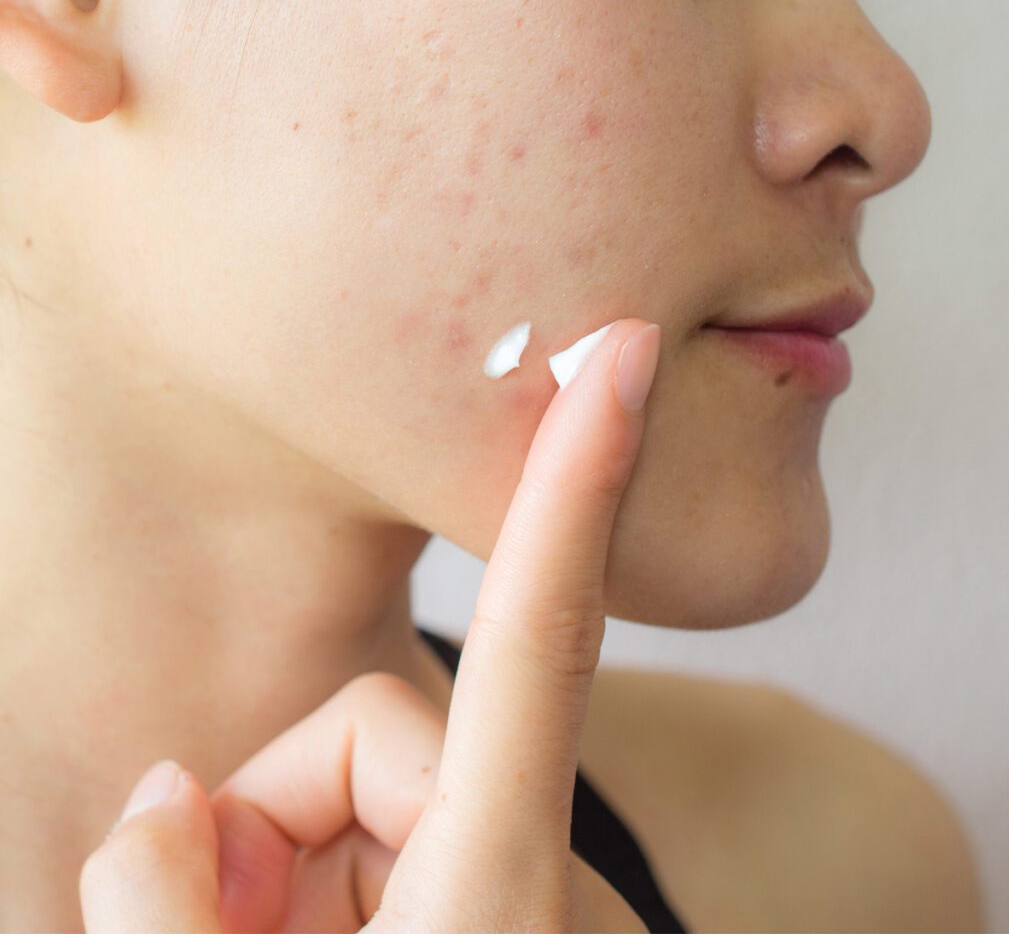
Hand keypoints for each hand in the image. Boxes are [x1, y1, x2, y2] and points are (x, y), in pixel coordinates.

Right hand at [80, 317, 661, 932]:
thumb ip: (157, 901)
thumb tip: (167, 797)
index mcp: (500, 890)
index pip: (537, 632)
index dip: (575, 478)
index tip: (625, 358)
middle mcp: (551, 877)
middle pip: (380, 723)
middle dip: (282, 814)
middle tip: (240, 932)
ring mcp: (547, 895)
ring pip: (382, 780)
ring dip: (303, 869)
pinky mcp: (528, 913)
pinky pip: (416, 829)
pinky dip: (349, 889)